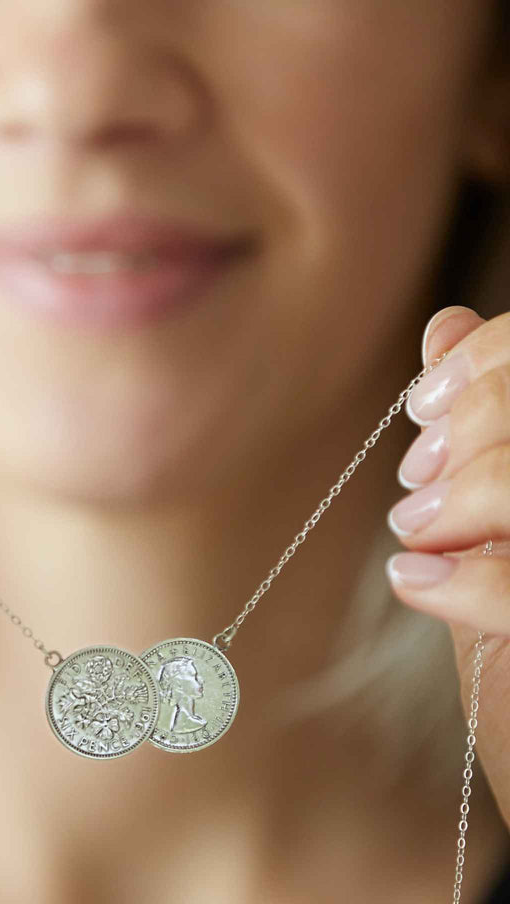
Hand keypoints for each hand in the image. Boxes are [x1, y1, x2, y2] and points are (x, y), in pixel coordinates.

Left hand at [385, 306, 509, 830]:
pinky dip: (471, 583)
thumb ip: (483, 427)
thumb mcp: (492, 524)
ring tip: (415, 533)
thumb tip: (447, 324)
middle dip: (477, 422)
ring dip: (469, 493)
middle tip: (417, 481)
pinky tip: (416, 582)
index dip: (490, 364)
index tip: (424, 409)